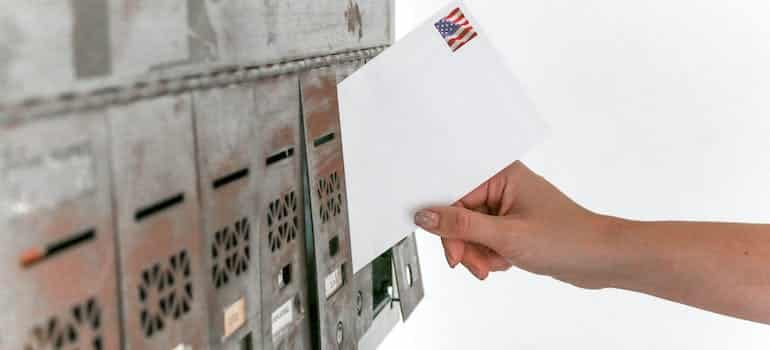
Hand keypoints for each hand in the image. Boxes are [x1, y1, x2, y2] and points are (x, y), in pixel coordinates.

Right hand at [414, 161, 619, 288]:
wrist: (600, 259)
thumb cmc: (567, 238)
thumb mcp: (506, 235)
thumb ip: (461, 226)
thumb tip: (427, 216)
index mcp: (501, 174)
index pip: (454, 195)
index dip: (447, 224)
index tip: (451, 249)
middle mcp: (502, 185)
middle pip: (459, 215)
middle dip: (465, 244)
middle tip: (474, 263)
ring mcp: (507, 205)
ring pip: (470, 231)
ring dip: (477, 253)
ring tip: (494, 265)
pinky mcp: (511, 223)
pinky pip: (484, 239)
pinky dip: (489, 255)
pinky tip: (504, 262)